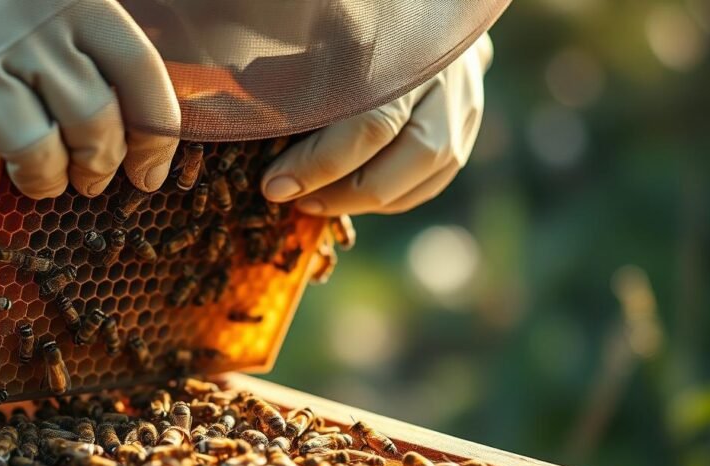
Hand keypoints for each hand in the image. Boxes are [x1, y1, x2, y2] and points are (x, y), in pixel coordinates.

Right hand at [0, 0, 180, 198]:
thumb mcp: (45, 25)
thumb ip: (90, 62)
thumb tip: (144, 135)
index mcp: (86, 2)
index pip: (144, 70)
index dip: (157, 131)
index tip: (152, 168)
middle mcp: (57, 17)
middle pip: (113, 109)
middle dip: (115, 159)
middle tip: (101, 178)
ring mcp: (16, 49)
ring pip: (83, 130)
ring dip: (84, 171)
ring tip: (70, 181)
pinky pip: (34, 149)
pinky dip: (41, 177)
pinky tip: (31, 177)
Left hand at [261, 34, 492, 215]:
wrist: (415, 5)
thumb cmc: (349, 18)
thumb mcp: (314, 33)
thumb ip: (286, 73)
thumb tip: (240, 117)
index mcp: (402, 51)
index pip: (369, 126)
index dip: (319, 165)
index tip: (275, 186)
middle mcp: (443, 77)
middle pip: (412, 156)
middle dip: (347, 191)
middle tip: (297, 201)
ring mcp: (465, 100)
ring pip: (431, 172)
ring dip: (370, 199)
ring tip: (320, 202)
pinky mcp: (468, 122)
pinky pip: (436, 178)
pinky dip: (394, 196)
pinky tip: (354, 195)